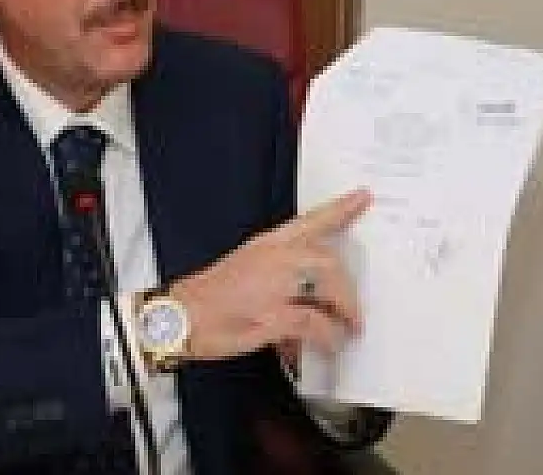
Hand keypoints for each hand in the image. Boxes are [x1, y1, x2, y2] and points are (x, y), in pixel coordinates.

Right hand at [168, 189, 371, 361]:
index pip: (310, 221)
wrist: (179, 317)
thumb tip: (309, 301)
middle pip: (328, 259)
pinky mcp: (272, 314)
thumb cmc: (209, 299)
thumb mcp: (245, 272)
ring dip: (344, 310)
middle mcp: (273, 258)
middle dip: (347, 288)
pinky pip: (315, 323)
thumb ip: (280, 279)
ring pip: (327, 286)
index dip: (339, 209)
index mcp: (266, 245)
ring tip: (349, 328)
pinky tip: (330, 345)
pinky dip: (328, 336)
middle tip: (355, 310)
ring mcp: (273, 285)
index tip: (362, 197)